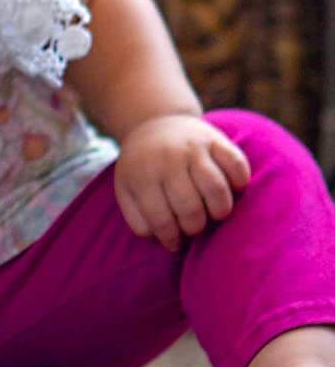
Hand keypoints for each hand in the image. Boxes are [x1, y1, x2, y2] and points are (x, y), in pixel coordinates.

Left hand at [113, 114, 250, 250]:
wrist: (154, 124)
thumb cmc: (142, 167)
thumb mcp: (127, 189)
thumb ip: (137, 217)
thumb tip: (162, 240)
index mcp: (142, 175)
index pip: (160, 219)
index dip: (171, 238)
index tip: (176, 243)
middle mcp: (168, 160)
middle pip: (190, 208)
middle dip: (195, 227)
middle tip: (195, 227)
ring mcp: (193, 147)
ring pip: (216, 188)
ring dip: (220, 210)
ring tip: (215, 214)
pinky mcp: (215, 139)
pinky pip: (236, 164)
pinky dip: (240, 182)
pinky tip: (233, 189)